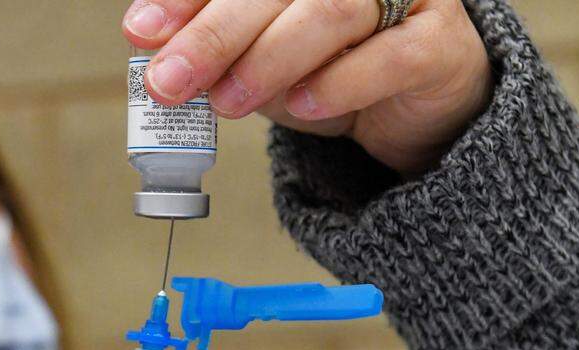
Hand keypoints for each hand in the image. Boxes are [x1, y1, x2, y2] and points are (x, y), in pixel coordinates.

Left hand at [122, 0, 492, 175]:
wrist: (413, 106)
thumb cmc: (330, 68)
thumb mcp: (258, 58)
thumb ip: (214, 47)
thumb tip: (148, 44)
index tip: (140, 30)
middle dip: (213, 34)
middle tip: (170, 79)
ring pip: (330, 12)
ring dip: (268, 60)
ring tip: (230, 102)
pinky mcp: (438, 42)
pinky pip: (390, 57)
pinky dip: (338, 84)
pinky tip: (303, 108)